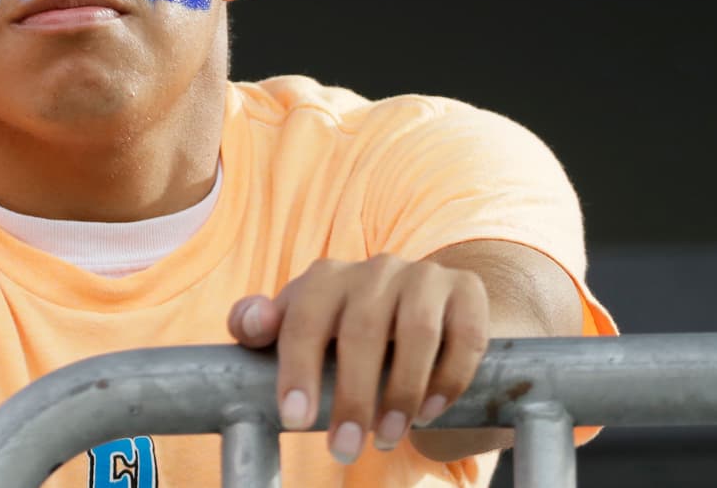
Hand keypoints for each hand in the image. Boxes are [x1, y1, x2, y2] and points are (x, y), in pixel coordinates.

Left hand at [227, 254, 488, 463]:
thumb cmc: (346, 329)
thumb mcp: (303, 326)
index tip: (295, 419)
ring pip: (415, 332)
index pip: (305, 318)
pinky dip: (448, 379)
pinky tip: (429, 412)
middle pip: (361, 330)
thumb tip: (249, 323)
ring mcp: (424, 275)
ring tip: (388, 437)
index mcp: (327, 277)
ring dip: (401, 392)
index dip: (298, 369)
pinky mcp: (467, 290)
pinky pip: (463, 336)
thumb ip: (262, 325)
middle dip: (352, 397)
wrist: (426, 307)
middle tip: (344, 448)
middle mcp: (376, 268)